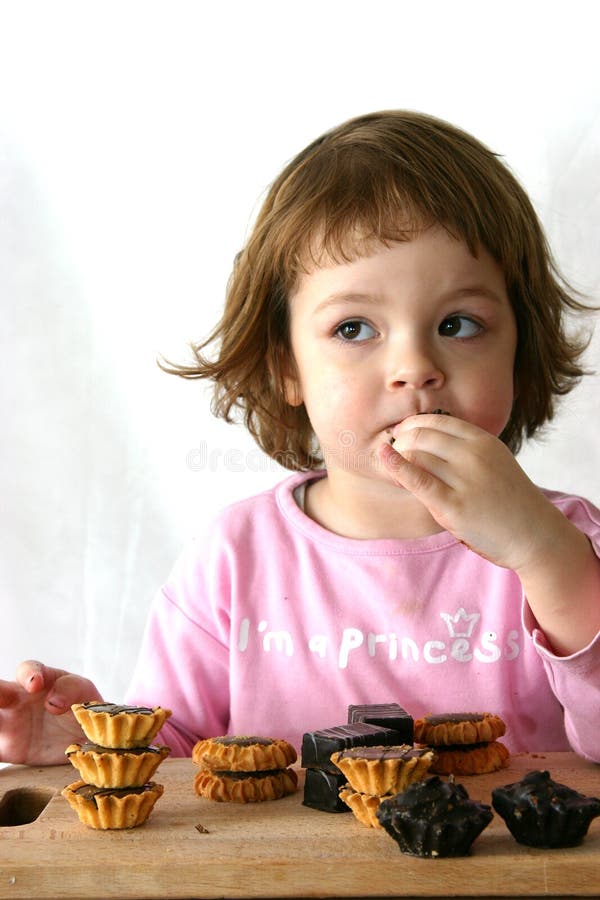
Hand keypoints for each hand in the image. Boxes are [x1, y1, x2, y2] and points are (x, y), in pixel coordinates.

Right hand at [0, 660, 101, 765]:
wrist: (91, 740)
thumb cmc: (86, 708)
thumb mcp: (85, 693)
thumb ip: (71, 689)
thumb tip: (52, 701)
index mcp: (41, 680)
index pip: (28, 671)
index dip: (29, 675)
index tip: (35, 684)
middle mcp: (18, 699)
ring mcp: (10, 723)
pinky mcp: (7, 748)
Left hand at [380, 414, 557, 571]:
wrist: (535, 534)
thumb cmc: (511, 500)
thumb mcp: (495, 462)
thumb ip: (468, 449)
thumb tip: (428, 438)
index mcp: (484, 441)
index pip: (437, 421)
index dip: (413, 423)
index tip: (402, 432)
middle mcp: (474, 456)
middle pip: (422, 435)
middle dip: (401, 438)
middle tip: (392, 448)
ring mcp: (465, 480)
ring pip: (416, 454)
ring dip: (397, 455)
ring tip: (391, 464)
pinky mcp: (454, 506)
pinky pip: (417, 480)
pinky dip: (395, 466)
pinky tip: (383, 457)